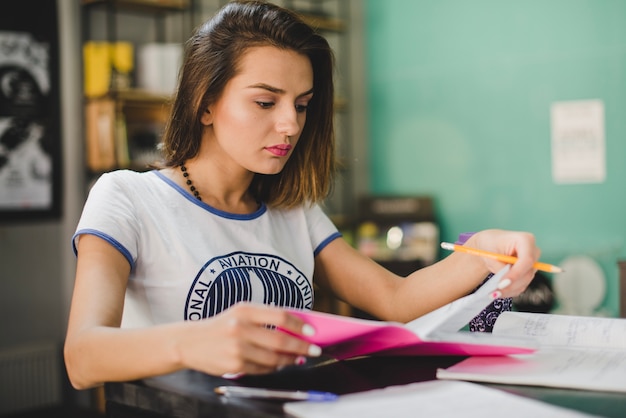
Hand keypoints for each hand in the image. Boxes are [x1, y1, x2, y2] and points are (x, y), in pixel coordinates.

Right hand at [176, 302, 319, 375]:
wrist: (189, 342)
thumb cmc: (221, 326)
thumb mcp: (240, 313)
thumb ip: (265, 317)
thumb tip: (297, 328)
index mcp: (245, 310)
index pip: (281, 317)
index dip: (300, 325)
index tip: (313, 331)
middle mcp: (241, 328)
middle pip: (281, 341)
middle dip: (302, 347)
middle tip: (315, 350)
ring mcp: (237, 349)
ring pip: (274, 359)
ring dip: (290, 360)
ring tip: (298, 358)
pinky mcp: (234, 366)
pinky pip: (262, 369)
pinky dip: (274, 368)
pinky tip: (279, 364)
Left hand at [468, 229, 540, 297]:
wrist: (491, 245)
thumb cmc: (491, 244)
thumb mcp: (491, 253)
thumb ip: (499, 266)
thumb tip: (505, 283)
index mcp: (526, 240)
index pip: (527, 260)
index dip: (516, 273)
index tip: (502, 284)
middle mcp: (534, 252)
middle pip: (528, 273)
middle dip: (511, 285)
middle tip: (495, 292)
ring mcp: (533, 264)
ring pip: (525, 282)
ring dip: (509, 290)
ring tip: (493, 294)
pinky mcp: (529, 273)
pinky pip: (522, 285)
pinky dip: (510, 290)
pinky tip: (498, 292)